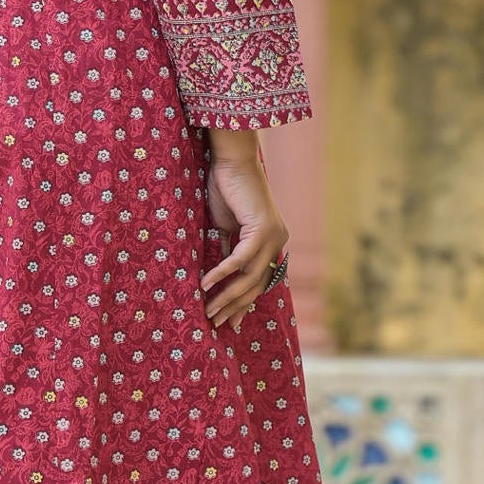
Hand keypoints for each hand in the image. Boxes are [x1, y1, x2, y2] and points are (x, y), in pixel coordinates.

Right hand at [200, 133, 288, 331]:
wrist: (232, 160)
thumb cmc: (228, 189)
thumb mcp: (229, 227)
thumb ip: (230, 250)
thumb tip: (220, 278)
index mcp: (273, 242)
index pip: (261, 282)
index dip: (245, 304)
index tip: (230, 323)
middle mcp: (278, 242)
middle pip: (257, 285)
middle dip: (235, 307)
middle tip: (215, 322)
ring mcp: (272, 236)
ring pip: (250, 277)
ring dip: (227, 296)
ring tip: (208, 309)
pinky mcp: (260, 229)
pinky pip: (239, 260)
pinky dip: (221, 273)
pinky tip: (206, 284)